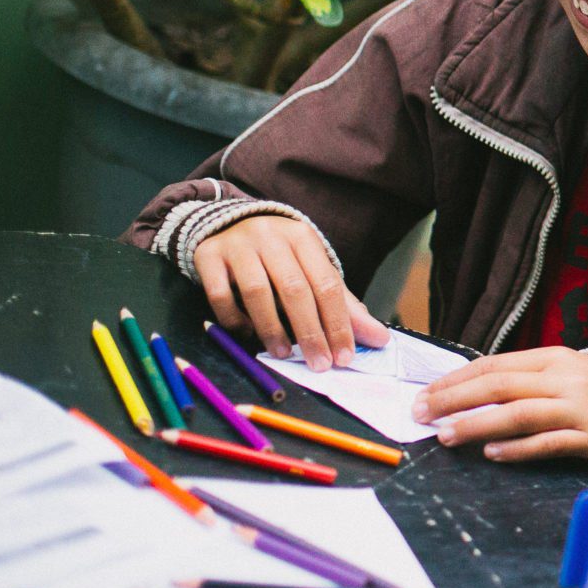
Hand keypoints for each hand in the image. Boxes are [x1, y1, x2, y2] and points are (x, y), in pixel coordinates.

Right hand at [192, 215, 389, 370]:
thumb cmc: (280, 255)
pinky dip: (234, 318)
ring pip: (256, 291)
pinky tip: (246, 335)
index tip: (345, 357)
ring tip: (284, 355)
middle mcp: (272, 237)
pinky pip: (220, 294)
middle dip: (310, 332)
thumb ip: (342, 305)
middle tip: (320, 364)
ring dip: (272, 328)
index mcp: (304, 238)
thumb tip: (378, 338)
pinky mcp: (208, 256)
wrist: (228, 223)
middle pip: (295, 289)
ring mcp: (238, 245)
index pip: (327, 284)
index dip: (338, 323)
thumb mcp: (312, 269)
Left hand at [413, 347, 587, 462]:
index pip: (494, 365)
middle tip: (422, 413)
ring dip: (478, 424)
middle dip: (455, 399)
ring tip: (446, 434)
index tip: (425, 394)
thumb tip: (465, 390)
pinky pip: (548, 443)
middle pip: (501, 386)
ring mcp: (576, 409)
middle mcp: (562, 379)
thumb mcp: (559, 371)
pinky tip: (492, 454)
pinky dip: (518, 449)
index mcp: (552, 358)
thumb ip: (520, 378)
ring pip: (519, 414)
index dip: (456, 379)